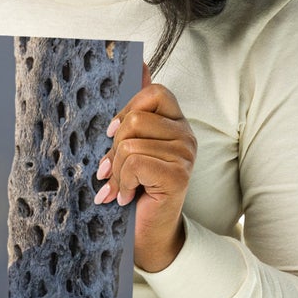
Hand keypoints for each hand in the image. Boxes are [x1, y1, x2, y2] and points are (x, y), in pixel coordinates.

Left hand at [93, 62, 195, 272]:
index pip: (154, 92)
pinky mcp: (178, 175)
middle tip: (111, 170)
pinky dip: (122, 183)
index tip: (112, 134)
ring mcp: (185, 155)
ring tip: (119, 187)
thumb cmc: (136, 190)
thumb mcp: (129, 146)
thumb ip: (136, 109)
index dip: (127, 109)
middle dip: (114, 147)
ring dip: (117, 171)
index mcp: (175, 123)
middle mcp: (186, 135)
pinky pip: (136, 162)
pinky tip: (126, 197)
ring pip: (131, 143)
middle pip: (136, 119)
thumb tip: (139, 63)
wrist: (146, 235)